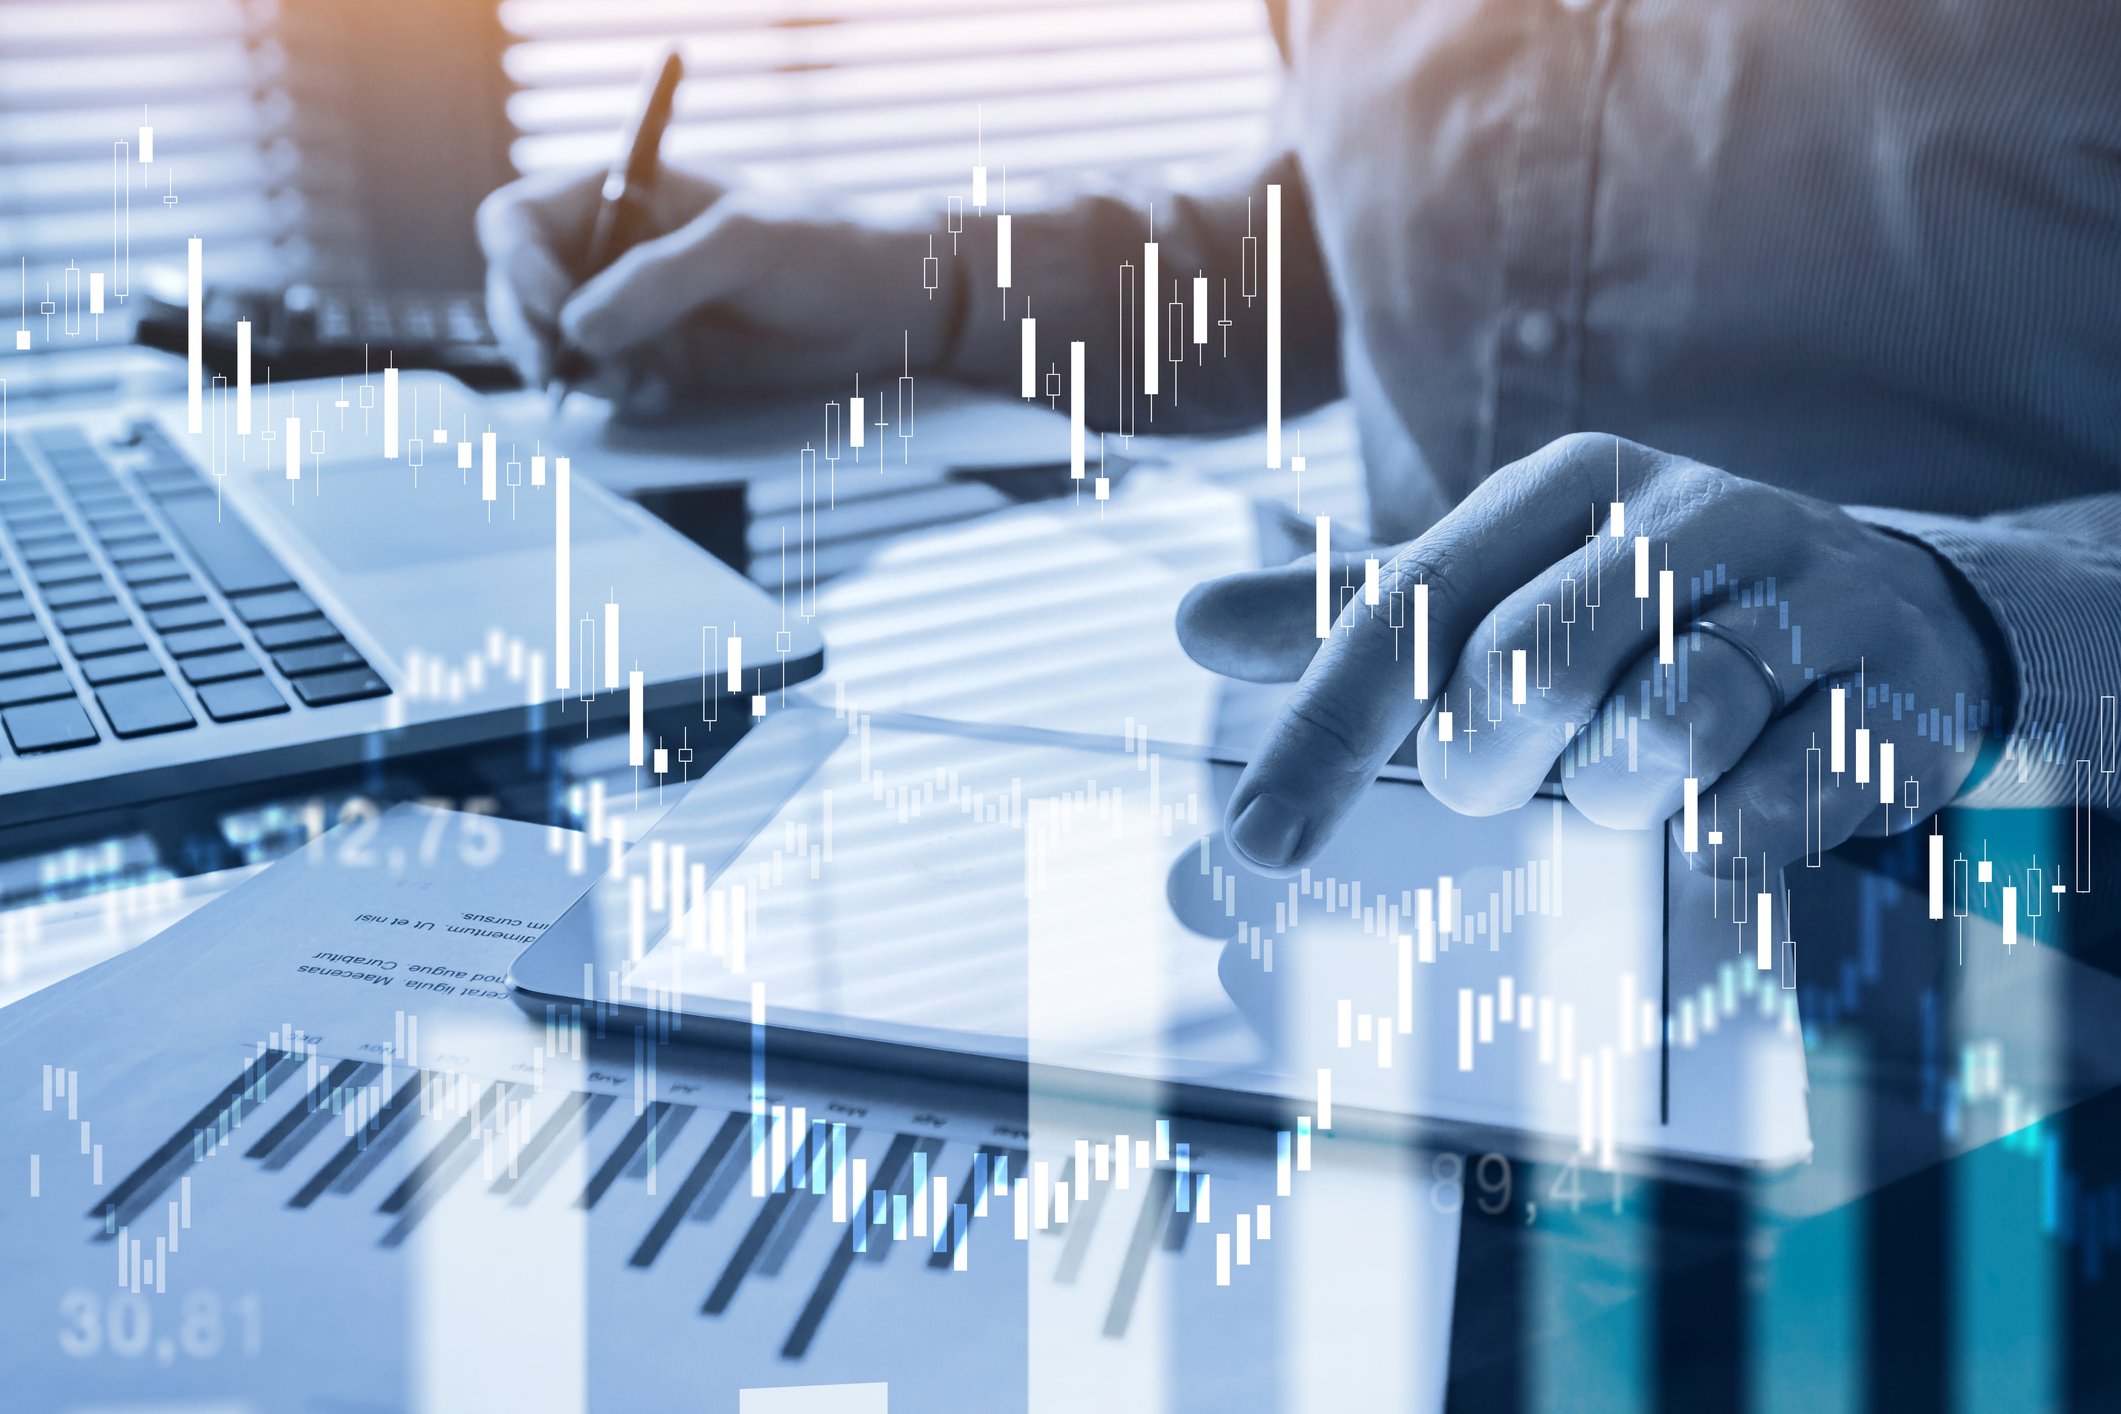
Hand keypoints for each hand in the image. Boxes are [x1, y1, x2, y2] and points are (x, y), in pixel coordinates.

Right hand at [475, 167, 946, 408]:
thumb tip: (580, 327)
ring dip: (582, 372)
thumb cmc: (831, 249)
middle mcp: (618, 252)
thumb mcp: (744, 245)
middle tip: (570, 369)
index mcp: (625, 196)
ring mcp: (638, 310)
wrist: (894, 308)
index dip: (520, 269)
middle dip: (534, 334)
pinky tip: (664, 393)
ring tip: (640, 381)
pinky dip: (620, 397)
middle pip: (520, 290)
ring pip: (558, 345)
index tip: (559, 313)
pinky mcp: (665, 361)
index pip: (519, 222)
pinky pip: (607, 385)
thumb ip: (657, 280)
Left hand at [1177, 434, 2000, 874]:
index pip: (1405, 608)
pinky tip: (1721, 822)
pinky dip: (1721, 842)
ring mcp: (1802, 596)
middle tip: (1501, 784)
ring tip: (1633, 783)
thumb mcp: (1503, 591)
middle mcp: (1683, 519)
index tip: (1254, 845)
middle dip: (1488, 764)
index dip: (1318, 731)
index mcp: (1566, 488)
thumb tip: (1195, 622)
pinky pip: (1768, 805)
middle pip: (1523, 670)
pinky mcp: (1890, 689)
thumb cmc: (1651, 618)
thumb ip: (1358, 616)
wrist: (1893, 625)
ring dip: (1618, 797)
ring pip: (1656, 734)